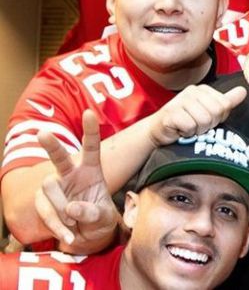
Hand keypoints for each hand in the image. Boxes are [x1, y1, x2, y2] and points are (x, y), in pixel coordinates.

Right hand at [34, 109, 118, 250]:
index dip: (90, 131)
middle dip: (52, 146)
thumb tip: (71, 208)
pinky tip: (69, 235)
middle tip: (43, 133)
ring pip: (50, 190)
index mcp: (92, 170)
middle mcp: (71, 174)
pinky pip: (45, 211)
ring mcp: (56, 187)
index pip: (91, 148)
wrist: (87, 236)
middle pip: (60, 158)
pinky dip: (57, 226)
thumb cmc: (100, 219)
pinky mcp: (44, 202)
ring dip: (63, 211)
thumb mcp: (104, 217)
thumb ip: (92, 212)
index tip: (89, 113)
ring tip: (77, 225)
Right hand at [149, 85, 246, 146]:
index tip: (206, 120)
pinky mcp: (170, 113)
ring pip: (204, 120)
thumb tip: (244, 91)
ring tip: (188, 128)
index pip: (224, 105)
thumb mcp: (209, 111)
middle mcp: (192, 91)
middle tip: (196, 126)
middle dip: (209, 124)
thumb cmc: (186, 122)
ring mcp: (180, 101)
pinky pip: (190, 127)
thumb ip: (226, 102)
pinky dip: (187, 133)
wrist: (159, 132)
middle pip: (216, 112)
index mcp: (203, 90)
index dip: (218, 118)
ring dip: (197, 130)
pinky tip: (180, 130)